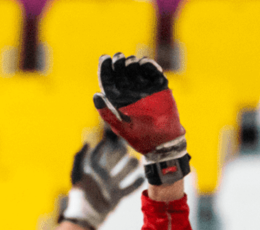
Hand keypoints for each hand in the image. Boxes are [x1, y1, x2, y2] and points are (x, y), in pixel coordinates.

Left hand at [60, 133, 141, 229]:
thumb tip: (87, 143)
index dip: (104, 147)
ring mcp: (111, 187)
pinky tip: (141, 178)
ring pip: (125, 172)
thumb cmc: (79, 194)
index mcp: (93, 171)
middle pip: (116, 161)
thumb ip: (79, 158)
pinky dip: (136, 183)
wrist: (86, 215)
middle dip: (121, 154)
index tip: (110, 142)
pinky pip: (129, 188)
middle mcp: (103, 177)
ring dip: (131, 166)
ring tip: (134, 163)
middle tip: (125, 151)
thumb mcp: (76, 174)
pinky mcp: (117, 197)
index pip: (100, 154)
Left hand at [92, 54, 189, 186]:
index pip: (108, 81)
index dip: (105, 69)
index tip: (105, 58)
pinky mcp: (159, 87)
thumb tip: (96, 95)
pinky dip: (149, 65)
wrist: (163, 141)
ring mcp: (144, 88)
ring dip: (132, 63)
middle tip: (119, 58)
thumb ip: (107, 113)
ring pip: (136, 69)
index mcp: (117, 100)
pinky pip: (153, 72)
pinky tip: (144, 63)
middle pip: (121, 72)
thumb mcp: (120, 127)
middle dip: (119, 63)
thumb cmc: (140, 137)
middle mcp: (130, 92)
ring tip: (131, 62)